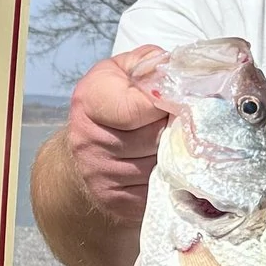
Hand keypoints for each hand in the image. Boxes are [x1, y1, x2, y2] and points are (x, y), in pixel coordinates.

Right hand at [62, 46, 177, 225]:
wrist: (82, 154)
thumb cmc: (111, 104)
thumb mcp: (122, 72)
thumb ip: (150, 63)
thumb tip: (183, 70)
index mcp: (90, 100)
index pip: (141, 106)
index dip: (168, 103)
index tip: (177, 101)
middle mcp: (87, 140)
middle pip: (154, 137)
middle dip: (175, 129)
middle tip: (184, 122)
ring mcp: (99, 175)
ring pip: (159, 165)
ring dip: (175, 155)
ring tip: (176, 143)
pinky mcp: (115, 202)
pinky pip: (157, 190)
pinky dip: (170, 179)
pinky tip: (168, 166)